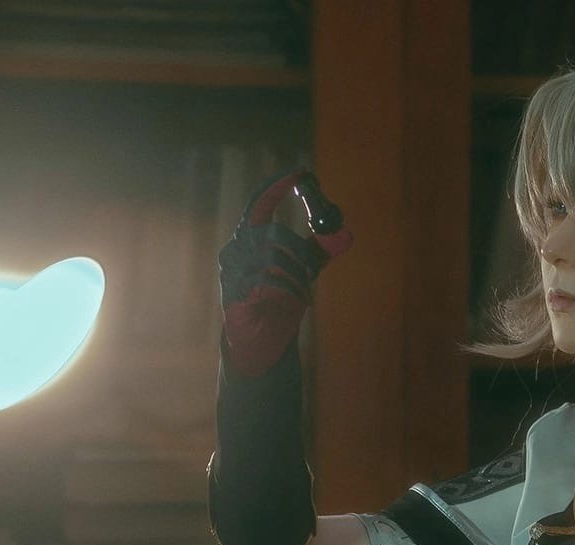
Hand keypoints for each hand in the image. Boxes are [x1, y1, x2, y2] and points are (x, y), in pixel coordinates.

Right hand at [217, 168, 352, 378]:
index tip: (301, 173)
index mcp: (251, 237)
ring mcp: (232, 269)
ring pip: (272, 258)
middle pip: (271, 232)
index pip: (260, 202)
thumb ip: (318, 251)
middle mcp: (237, 247)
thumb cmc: (279, 301)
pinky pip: (267, 283)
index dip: (278, 185)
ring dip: (297, 276)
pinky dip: (290, 292)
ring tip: (303, 293)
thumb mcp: (302, 272)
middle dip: (300, 250)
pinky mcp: (233, 291)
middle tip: (314, 268)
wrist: (261, 340)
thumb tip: (342, 233)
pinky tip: (297, 302)